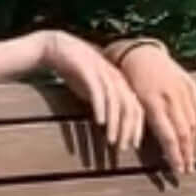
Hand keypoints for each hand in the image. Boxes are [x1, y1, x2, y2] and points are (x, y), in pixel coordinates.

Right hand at [40, 30, 145, 158]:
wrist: (58, 47)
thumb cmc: (77, 71)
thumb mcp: (95, 88)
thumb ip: (106, 102)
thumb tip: (112, 124)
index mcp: (121, 81)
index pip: (137, 107)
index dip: (138, 127)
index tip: (133, 145)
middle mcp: (116, 76)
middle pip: (130, 106)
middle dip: (128, 129)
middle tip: (123, 148)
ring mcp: (102, 72)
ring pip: (116, 101)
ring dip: (116, 124)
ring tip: (112, 141)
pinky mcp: (87, 70)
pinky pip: (98, 92)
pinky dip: (101, 108)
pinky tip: (100, 122)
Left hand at [116, 42, 195, 176]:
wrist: (139, 53)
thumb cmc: (127, 80)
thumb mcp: (129, 101)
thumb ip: (139, 123)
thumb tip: (145, 147)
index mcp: (153, 103)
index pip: (169, 136)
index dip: (175, 156)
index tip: (178, 171)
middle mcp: (171, 97)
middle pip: (184, 133)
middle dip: (187, 154)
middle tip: (188, 170)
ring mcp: (183, 90)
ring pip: (194, 123)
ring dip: (194, 143)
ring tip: (192, 157)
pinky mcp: (190, 85)